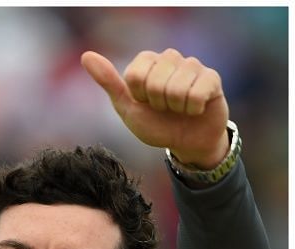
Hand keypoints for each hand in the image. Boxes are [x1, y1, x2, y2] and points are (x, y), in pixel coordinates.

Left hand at [82, 48, 229, 167]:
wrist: (184, 142)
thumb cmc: (154, 124)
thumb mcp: (126, 107)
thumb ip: (108, 81)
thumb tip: (86, 55)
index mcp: (147, 62)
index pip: (135, 74)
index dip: (138, 96)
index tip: (144, 102)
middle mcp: (170, 58)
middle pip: (154, 82)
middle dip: (157, 104)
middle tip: (163, 108)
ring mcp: (193, 66)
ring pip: (176, 88)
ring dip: (175, 107)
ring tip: (178, 109)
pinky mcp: (212, 77)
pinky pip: (197, 93)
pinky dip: (193, 109)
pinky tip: (195, 108)